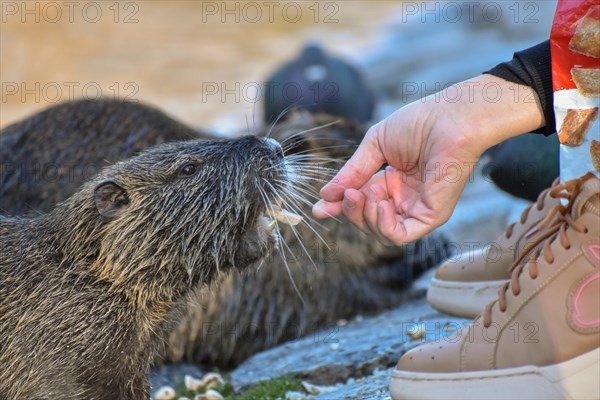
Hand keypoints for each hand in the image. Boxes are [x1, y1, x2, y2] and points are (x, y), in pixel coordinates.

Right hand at [313, 75, 544, 244]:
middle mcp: (404, 198)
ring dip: (365, 217)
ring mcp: (418, 208)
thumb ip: (352, 173)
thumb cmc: (419, 123)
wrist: (450, 117)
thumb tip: (324, 197)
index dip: (339, 206)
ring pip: (382, 232)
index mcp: (391, 181)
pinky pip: (401, 235)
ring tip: (366, 194)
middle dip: (351, 211)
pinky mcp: (432, 215)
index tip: (318, 210)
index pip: (361, 201)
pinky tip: (380, 203)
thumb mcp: (374, 146)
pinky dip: (383, 225)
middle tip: (348, 194)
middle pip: (368, 219)